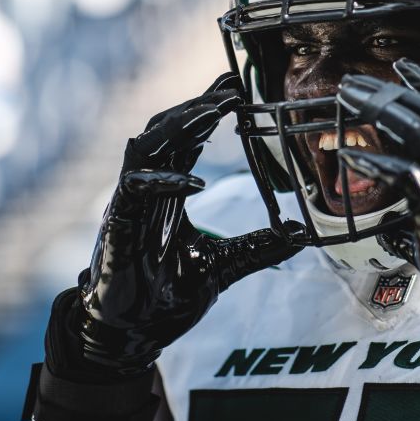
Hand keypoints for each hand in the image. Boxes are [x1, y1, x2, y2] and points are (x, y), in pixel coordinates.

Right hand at [48, 73, 305, 381]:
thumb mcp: (226, 265)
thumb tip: (301, 235)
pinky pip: (134, 191)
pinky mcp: (118, 226)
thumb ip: (260, 247)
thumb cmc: (167, 297)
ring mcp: (130, 204)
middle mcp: (148, 190)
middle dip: (198, 105)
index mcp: (169, 193)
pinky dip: (164, 181)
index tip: (237, 85)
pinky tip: (195, 182)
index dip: (208, 109)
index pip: (187, 138)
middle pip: (168, 130)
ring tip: (214, 111)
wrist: (134, 336)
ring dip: (180, 125)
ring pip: (147, 146)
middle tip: (232, 87)